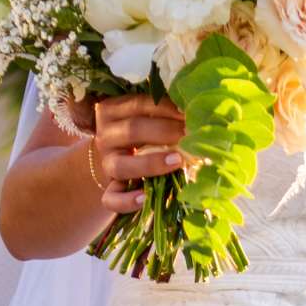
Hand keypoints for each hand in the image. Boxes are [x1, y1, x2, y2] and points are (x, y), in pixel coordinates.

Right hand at [89, 95, 188, 215]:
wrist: (119, 162)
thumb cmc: (142, 136)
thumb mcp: (147, 118)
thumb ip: (164, 114)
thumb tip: (199, 113)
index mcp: (113, 111)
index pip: (139, 105)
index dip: (167, 108)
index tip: (190, 113)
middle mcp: (105, 136)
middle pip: (132, 130)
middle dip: (165, 132)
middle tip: (191, 135)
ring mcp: (106, 165)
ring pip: (121, 166)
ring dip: (150, 163)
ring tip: (177, 161)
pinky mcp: (107, 191)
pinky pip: (112, 198)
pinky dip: (128, 201)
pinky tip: (145, 198)